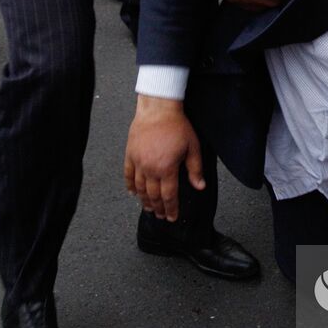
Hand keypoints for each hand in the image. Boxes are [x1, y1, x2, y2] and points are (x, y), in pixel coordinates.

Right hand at [124, 95, 204, 220]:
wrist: (158, 109)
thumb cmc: (176, 126)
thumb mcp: (192, 147)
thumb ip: (195, 169)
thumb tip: (200, 186)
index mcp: (167, 168)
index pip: (169, 196)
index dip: (171, 209)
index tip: (172, 217)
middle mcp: (150, 168)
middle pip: (153, 195)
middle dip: (158, 208)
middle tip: (160, 216)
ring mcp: (138, 162)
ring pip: (139, 188)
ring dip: (144, 200)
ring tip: (148, 208)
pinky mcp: (130, 155)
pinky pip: (128, 175)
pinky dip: (130, 186)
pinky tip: (133, 193)